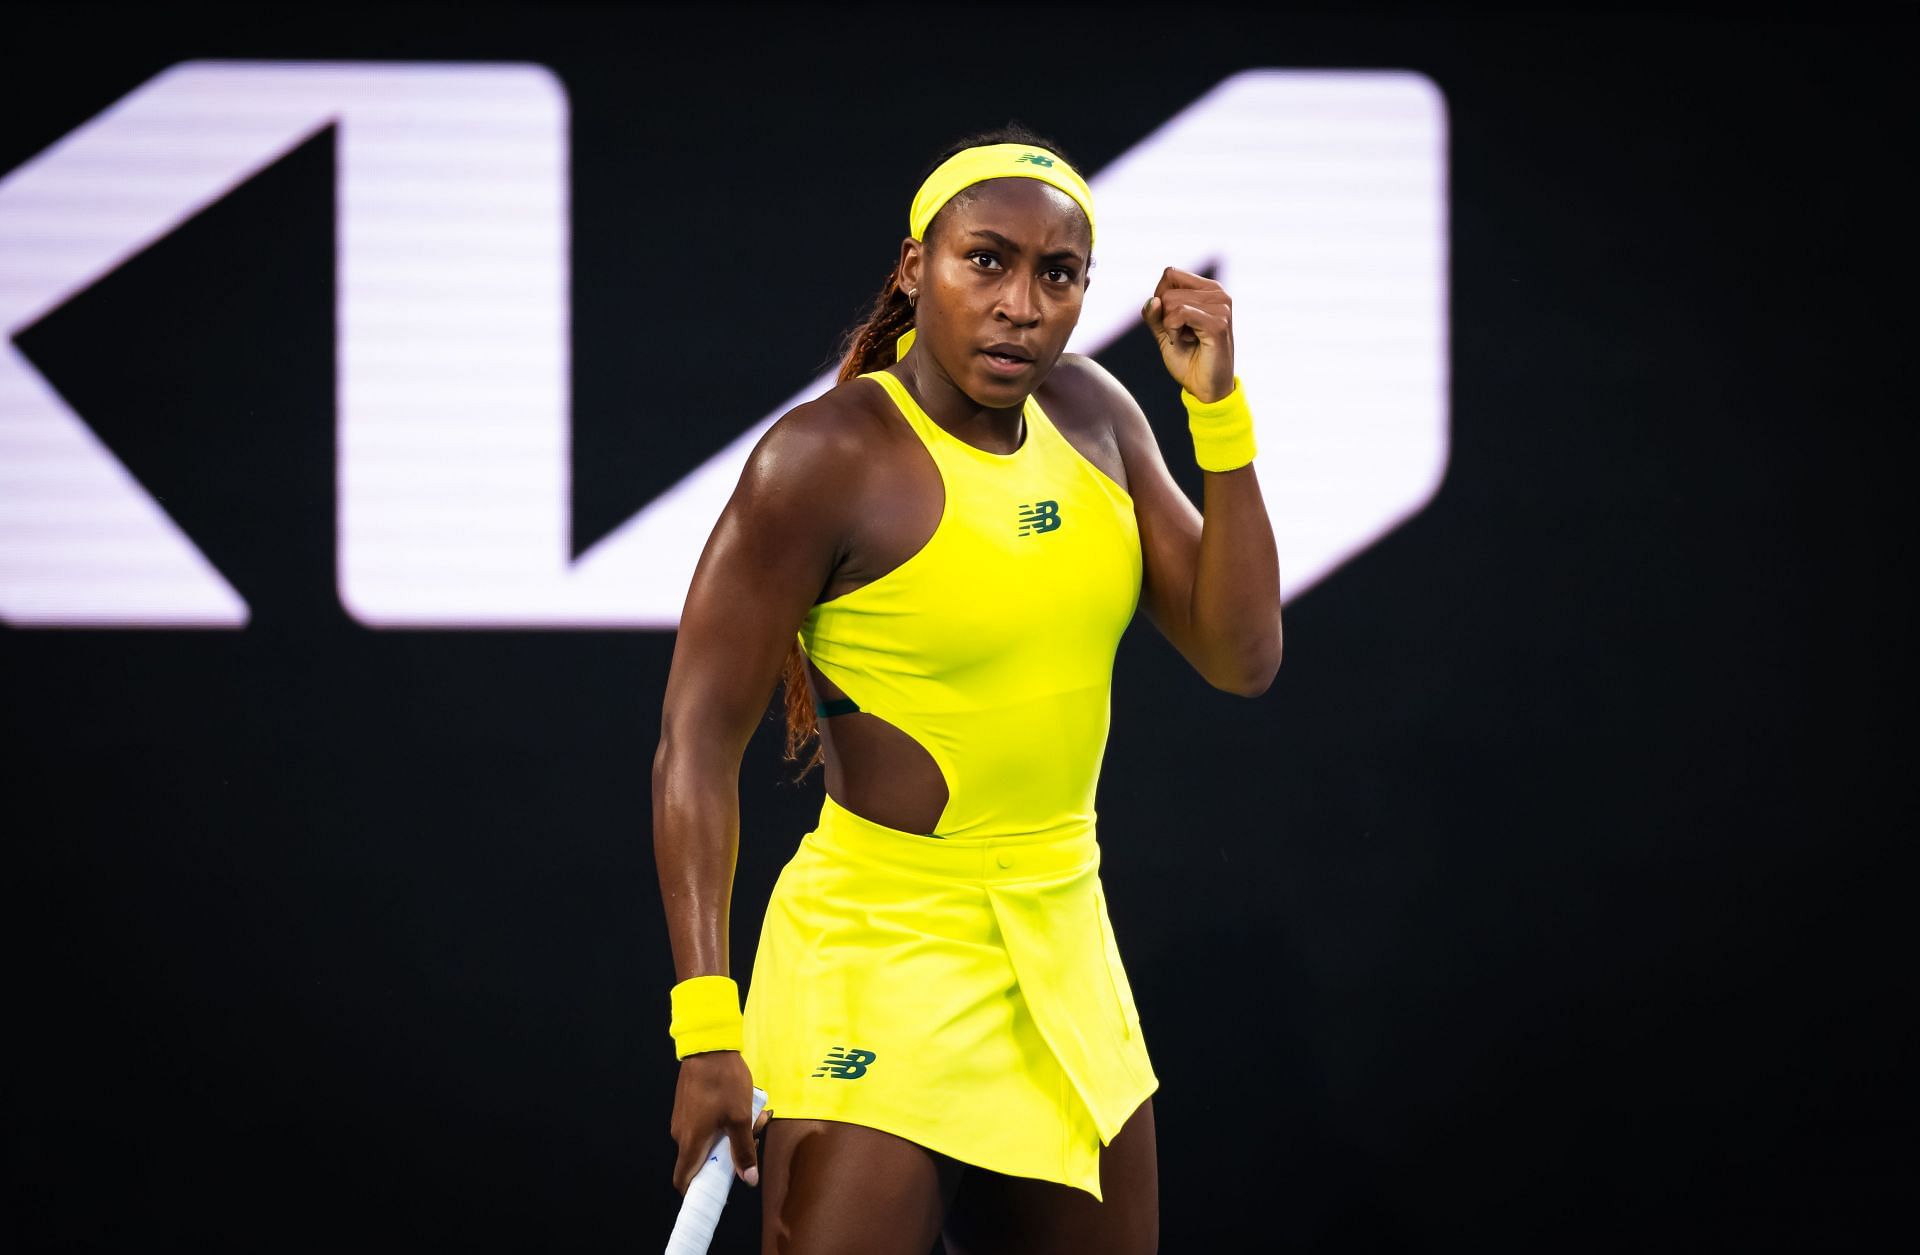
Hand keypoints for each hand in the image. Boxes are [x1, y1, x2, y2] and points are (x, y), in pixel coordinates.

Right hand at [669, 1050, 772, 1195]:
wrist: (708, 1046)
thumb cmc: (724, 1082)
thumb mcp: (740, 1118)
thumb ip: (743, 1151)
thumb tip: (748, 1180)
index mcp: (690, 1142)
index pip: (684, 1180)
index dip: (699, 1191)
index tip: (721, 1188)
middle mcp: (681, 1134)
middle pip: (705, 1159)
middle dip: (732, 1153)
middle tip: (755, 1133)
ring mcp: (684, 1119)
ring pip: (709, 1139)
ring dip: (733, 1133)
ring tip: (756, 1114)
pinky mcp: (689, 1106)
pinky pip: (706, 1124)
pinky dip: (725, 1121)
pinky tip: (744, 1104)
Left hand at [1140, 266, 1235, 402]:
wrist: (1205, 388)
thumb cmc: (1188, 360)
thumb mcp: (1164, 332)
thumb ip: (1154, 314)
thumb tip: (1152, 300)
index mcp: (1208, 289)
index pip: (1170, 274)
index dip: (1160, 298)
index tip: (1172, 322)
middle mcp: (1218, 293)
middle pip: (1167, 290)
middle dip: (1164, 318)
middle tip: (1182, 336)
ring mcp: (1221, 307)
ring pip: (1171, 302)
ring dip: (1170, 327)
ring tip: (1188, 340)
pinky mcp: (1219, 323)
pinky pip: (1179, 314)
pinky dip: (1173, 331)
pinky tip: (1187, 342)